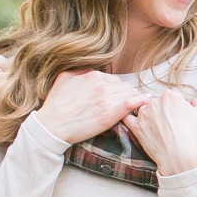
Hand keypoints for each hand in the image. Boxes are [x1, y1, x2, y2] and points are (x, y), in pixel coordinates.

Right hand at [33, 71, 149, 146]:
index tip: (115, 96)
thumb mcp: (65, 78)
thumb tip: (91, 71)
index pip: (114, 79)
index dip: (116, 89)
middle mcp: (101, 85)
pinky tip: (145, 101)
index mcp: (93, 76)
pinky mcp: (109, 115)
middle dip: (125, 93)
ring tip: (134, 105)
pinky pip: (131, 103)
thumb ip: (80, 71)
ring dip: (132, 98)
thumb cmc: (55, 104)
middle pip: (124, 86)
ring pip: (129, 94)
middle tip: (124, 102)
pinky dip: (140, 101)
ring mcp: (106, 100)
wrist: (51, 125)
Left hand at [123, 89, 196, 176]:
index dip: (178, 107)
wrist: (180, 157)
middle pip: (158, 102)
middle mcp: (154, 102)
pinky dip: (128, 116)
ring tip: (159, 128)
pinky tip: (132, 118)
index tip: (181, 117)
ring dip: (150, 115)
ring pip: (145, 109)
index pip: (173, 97)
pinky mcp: (136, 127)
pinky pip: (127, 117)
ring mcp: (143, 114)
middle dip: (164, 110)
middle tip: (171, 124)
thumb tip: (192, 102)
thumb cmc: (192, 137)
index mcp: (170, 96)